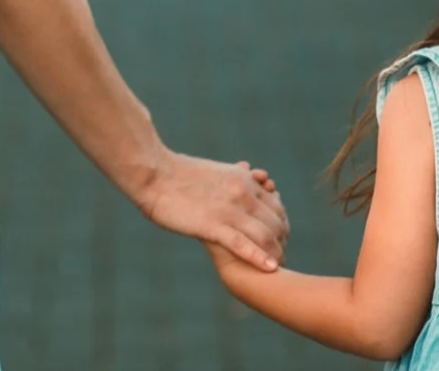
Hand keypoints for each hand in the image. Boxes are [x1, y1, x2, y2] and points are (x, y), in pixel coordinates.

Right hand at [137, 153, 287, 270]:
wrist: (156, 174)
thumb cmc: (181, 174)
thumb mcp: (217, 170)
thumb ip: (237, 174)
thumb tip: (252, 173)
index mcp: (244, 180)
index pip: (276, 206)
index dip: (282, 225)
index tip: (281, 239)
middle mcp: (242, 194)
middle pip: (275, 223)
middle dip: (282, 242)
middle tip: (282, 257)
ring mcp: (228, 210)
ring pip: (264, 235)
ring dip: (275, 253)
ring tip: (278, 266)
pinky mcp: (212, 225)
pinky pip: (241, 243)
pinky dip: (258, 257)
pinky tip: (270, 268)